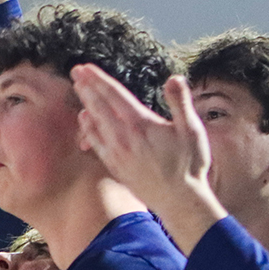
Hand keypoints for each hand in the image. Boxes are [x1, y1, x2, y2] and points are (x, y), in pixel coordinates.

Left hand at [74, 67, 224, 252]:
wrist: (180, 201)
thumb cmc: (189, 165)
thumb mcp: (192, 130)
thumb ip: (181, 103)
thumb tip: (175, 78)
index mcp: (141, 125)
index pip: (115, 96)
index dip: (99, 80)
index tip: (86, 68)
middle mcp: (125, 138)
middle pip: (100, 106)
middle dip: (87, 87)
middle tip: (76, 71)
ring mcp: (118, 153)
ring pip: (95, 123)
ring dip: (86, 104)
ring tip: (79, 89)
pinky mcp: (116, 166)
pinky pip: (97, 143)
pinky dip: (88, 129)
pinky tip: (84, 120)